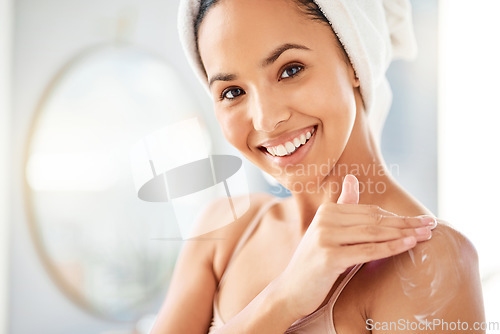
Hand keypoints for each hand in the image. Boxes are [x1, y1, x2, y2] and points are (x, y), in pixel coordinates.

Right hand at [276, 174, 435, 319]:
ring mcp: (325, 237)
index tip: (421, 219)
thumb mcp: (328, 232)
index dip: (397, 216)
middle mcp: (325, 220)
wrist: (291, 290)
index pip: (370, 212)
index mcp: (327, 211)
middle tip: (431, 225)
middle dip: (406, 223)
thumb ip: (343, 207)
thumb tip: (352, 178)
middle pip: (374, 220)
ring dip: (404, 233)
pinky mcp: (328, 256)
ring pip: (373, 233)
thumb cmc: (315, 263)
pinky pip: (366, 251)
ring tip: (425, 235)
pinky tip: (408, 244)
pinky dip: (390, 247)